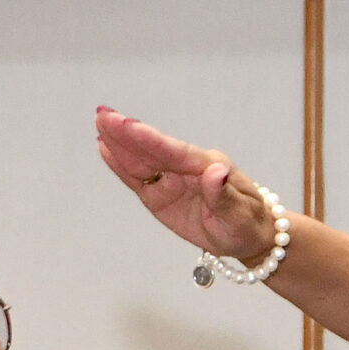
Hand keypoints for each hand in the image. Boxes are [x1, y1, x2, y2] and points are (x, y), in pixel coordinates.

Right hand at [94, 107, 281, 262]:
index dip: (150, 139)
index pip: (174, 152)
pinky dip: (121, 165)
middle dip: (127, 134)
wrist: (249, 235)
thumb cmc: (248, 223)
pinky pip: (139, 180)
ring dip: (120, 144)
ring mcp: (172, 181)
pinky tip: (106, 149)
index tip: (128, 125)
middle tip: (103, 114)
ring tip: (100, 122)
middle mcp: (186, 168)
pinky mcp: (161, 196)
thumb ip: (223, 194)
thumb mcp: (240, 214)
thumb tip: (216, 171)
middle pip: (153, 150)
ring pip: (142, 161)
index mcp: (207, 166)